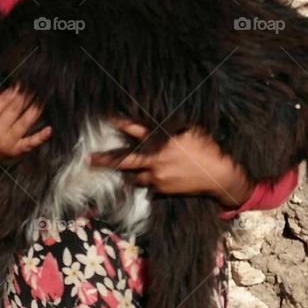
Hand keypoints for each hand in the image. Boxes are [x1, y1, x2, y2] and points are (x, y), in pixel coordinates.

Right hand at [0, 84, 51, 170]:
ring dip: (34, 109)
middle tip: (34, 87)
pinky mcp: (15, 151)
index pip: (0, 103)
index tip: (21, 84)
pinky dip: (40, 137)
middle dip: (25, 97)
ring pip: (24, 123)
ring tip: (42, 98)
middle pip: (14, 111)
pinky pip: (29, 143)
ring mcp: (6, 143)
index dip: (12, 92)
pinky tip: (49, 129)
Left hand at [87, 117, 252, 205]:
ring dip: (129, 172)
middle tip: (89, 160)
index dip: (119, 123)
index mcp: (160, 140)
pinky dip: (147, 181)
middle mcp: (155, 159)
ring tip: (120, 172)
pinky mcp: (163, 189)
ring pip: (134, 176)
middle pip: (123, 160)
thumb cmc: (207, 147)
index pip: (134, 129)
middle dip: (105, 160)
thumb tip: (159, 120)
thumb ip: (171, 126)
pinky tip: (150, 178)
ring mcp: (157, 176)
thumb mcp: (190, 129)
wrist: (218, 174)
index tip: (105, 118)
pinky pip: (149, 185)